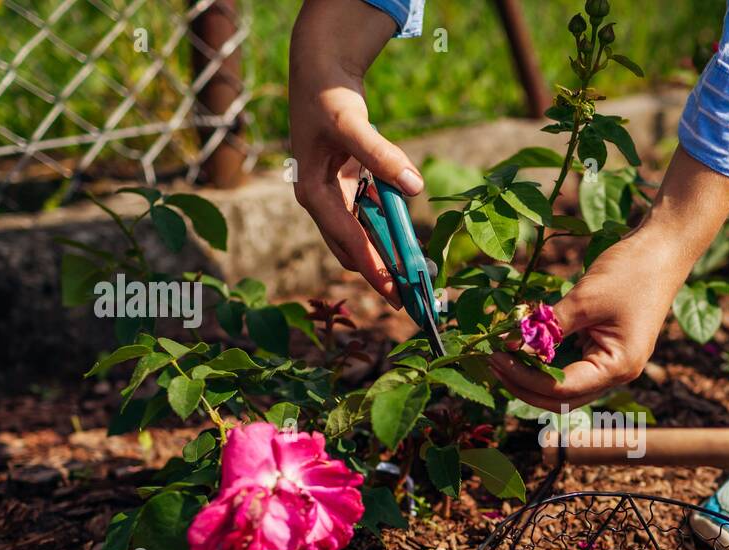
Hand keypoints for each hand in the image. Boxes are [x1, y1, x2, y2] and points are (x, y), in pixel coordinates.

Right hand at [288, 0, 422, 304]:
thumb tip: (414, 186)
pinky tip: (406, 241)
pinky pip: (368, 220)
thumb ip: (382, 155)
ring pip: (361, 239)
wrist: (319, 73)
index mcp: (314, 193)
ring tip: (414, 279)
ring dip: (386, 256)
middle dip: (381, 274)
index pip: (348, 241)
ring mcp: (332, 198)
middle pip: (353, 250)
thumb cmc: (329, 97)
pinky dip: (387, 232)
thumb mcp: (352, 123)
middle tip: (412, 298)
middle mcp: (320, 201)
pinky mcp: (346, 190)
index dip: (374, 269)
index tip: (395, 293)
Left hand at [488, 230, 678, 411]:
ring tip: (503, 356)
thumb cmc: (631, 272)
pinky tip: (525, 348)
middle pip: (562, 398)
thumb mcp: (584, 299)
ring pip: (566, 387)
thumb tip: (508, 345)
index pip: (562, 389)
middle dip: (524, 384)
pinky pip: (572, 368)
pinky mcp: (607, 351)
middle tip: (492, 361)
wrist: (663, 249)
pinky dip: (547, 363)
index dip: (524, 377)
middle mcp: (618, 375)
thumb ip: (547, 327)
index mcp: (618, 368)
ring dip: (533, 377)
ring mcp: (613, 364)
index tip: (495, 357)